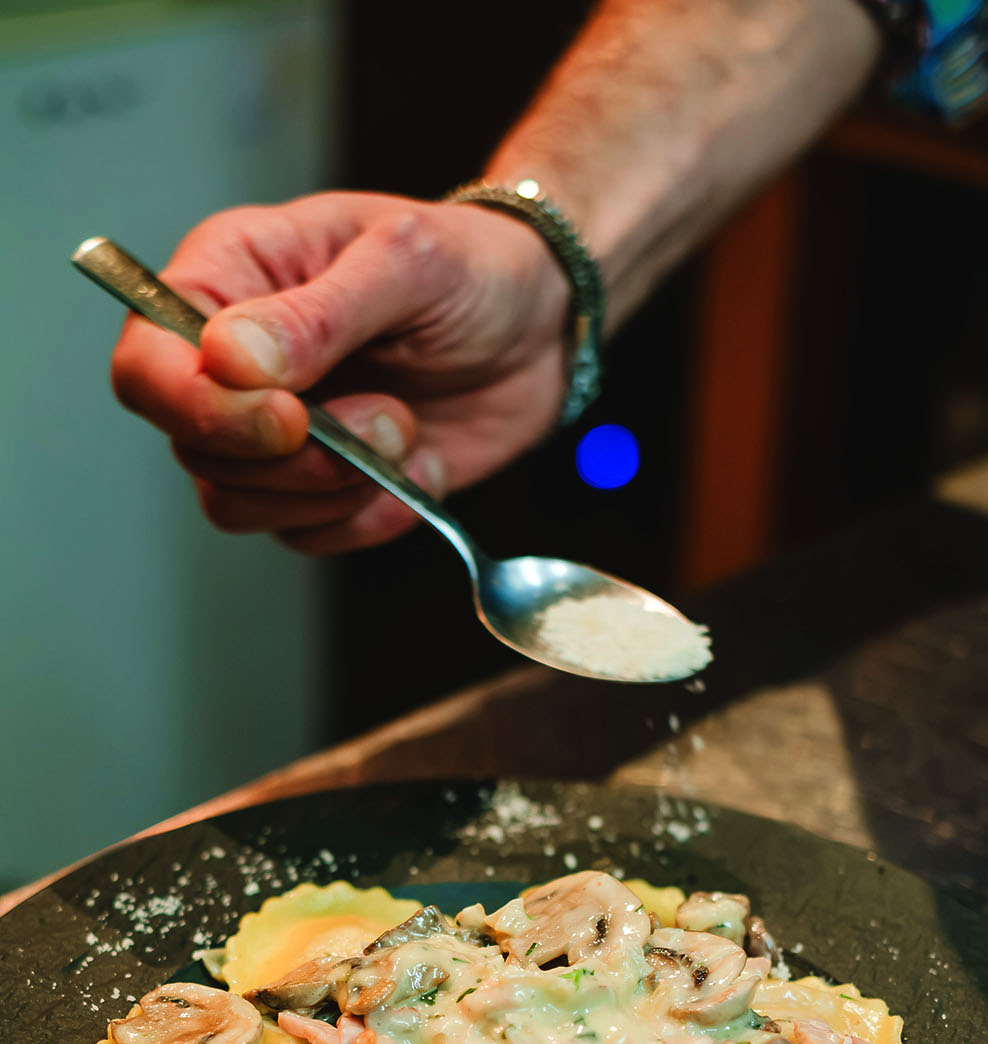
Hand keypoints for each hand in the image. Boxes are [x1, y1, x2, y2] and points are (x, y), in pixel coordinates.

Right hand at [111, 192, 570, 552]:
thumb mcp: (406, 262)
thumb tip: (227, 359)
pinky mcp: (319, 488)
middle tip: (388, 413)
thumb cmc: (469, 266)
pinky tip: (420, 468)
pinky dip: (372, 517)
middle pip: (197, 451)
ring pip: (242, 507)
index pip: (147, 368)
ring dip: (337, 488)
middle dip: (298, 458)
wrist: (540, 325)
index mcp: (226, 282)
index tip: (288, 420)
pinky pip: (309, 537)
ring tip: (405, 428)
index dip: (200, 411)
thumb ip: (318, 314)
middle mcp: (232, 365)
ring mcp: (271, 435)